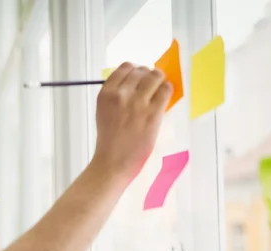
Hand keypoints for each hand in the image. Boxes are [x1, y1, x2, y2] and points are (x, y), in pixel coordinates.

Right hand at [93, 62, 172, 180]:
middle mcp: (121, 94)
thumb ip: (115, 96)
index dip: (135, 71)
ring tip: (159, 89)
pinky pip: (166, 90)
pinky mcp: (153, 112)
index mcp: (106, 94)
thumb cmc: (108, 140)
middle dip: (148, 75)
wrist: (113, 162)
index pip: (124, 68)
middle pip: (141, 70)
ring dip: (159, 80)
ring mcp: (137, 103)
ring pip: (155, 76)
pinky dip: (167, 90)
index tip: (139, 78)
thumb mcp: (103, 112)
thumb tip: (135, 83)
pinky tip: (164, 97)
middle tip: (151, 85)